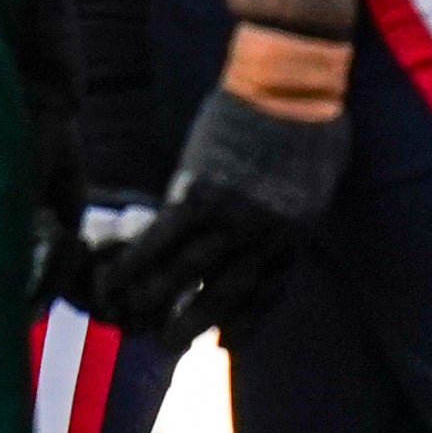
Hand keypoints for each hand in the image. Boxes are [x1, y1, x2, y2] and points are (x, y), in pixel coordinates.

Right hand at [93, 67, 352, 344]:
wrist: (291, 87)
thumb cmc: (311, 118)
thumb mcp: (314, 174)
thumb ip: (292, 199)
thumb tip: (284, 203)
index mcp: (295, 233)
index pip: (268, 290)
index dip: (247, 320)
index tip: (228, 343)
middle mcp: (266, 237)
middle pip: (228, 293)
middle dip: (197, 323)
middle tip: (169, 345)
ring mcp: (233, 219)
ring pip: (190, 273)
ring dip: (159, 300)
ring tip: (133, 318)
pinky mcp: (201, 196)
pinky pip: (163, 239)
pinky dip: (138, 262)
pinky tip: (117, 278)